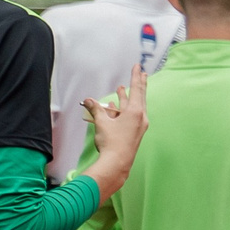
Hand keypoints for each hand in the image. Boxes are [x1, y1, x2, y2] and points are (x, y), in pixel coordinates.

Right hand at [84, 68, 148, 198]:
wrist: (117, 163)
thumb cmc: (111, 142)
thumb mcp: (102, 123)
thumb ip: (96, 109)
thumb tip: (88, 100)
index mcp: (135, 112)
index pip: (136, 89)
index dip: (136, 77)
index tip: (138, 67)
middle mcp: (141, 117)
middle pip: (139, 96)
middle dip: (138, 84)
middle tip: (141, 73)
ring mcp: (139, 125)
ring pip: (133, 106)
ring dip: (127, 97)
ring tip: (121, 88)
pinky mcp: (135, 132)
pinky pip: (130, 116)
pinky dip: (123, 109)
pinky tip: (114, 106)